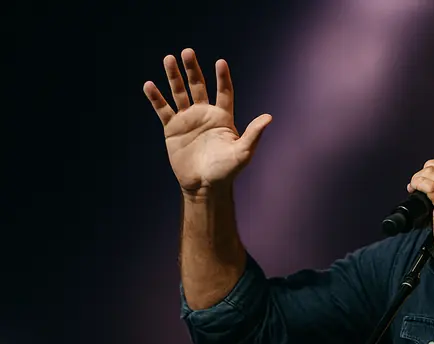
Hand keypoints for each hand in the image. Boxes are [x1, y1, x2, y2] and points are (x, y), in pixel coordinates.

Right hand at [143, 48, 271, 194]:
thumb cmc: (227, 171)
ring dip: (173, 77)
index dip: (222, 78)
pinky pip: (163, 110)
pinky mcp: (172, 129)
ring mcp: (187, 120)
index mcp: (223, 117)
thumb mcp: (243, 152)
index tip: (220, 62)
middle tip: (187, 51)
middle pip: (198, 86)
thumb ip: (254, 133)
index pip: (224, 92)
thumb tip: (269, 117)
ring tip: (168, 59)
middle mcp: (204, 115)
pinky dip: (156, 98)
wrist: (204, 186)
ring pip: (179, 93)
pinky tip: (149, 85)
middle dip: (192, 69)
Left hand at [407, 155, 433, 261]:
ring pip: (430, 172)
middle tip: (417, 186)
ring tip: (414, 189)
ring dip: (417, 179)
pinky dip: (418, 184)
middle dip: (422, 173)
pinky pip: (428, 185)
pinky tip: (414, 190)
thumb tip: (430, 179)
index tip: (425, 178)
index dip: (431, 167)